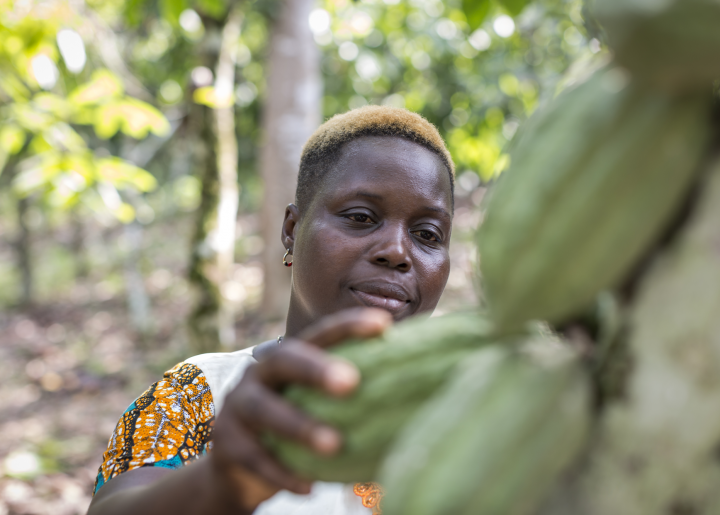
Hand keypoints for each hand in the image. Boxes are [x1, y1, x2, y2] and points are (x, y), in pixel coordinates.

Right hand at [209, 308, 391, 510]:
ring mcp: (238, 407)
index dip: (349, 326)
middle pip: (284, 359)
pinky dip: (282, 473)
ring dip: (300, 426)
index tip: (384, 325)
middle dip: (316, 368)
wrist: (237, 466)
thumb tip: (413, 395)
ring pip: (265, 410)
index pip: (319, 335)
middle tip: (351, 382)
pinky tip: (309, 487)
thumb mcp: (313, 405)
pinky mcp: (227, 445)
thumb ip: (346, 397)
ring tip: (334, 444)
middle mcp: (260, 374)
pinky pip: (255, 458)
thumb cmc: (293, 426)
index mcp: (288, 359)